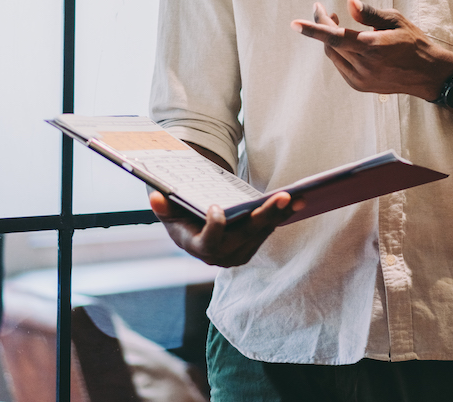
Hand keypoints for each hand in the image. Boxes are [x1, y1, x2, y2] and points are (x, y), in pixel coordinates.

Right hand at [149, 191, 299, 267]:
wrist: (192, 233)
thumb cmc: (179, 218)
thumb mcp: (168, 212)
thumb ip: (162, 207)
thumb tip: (155, 197)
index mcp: (198, 247)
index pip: (209, 241)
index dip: (214, 227)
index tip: (216, 208)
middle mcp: (220, 256)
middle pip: (245, 235)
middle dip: (265, 215)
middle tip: (282, 196)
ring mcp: (238, 253)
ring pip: (261, 233)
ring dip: (280, 215)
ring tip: (297, 198)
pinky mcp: (251, 247)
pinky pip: (267, 231)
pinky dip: (281, 217)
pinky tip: (295, 203)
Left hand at [291, 0, 452, 100]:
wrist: (429, 75)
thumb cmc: (414, 42)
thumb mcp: (396, 20)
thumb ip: (370, 13)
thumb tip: (350, 2)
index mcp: (372, 48)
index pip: (335, 37)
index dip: (313, 29)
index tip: (295, 23)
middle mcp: (364, 66)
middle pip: (330, 44)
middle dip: (322, 26)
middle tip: (323, 10)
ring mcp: (360, 79)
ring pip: (333, 55)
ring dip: (329, 39)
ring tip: (334, 21)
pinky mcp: (360, 86)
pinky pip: (340, 66)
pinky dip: (338, 51)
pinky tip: (346, 42)